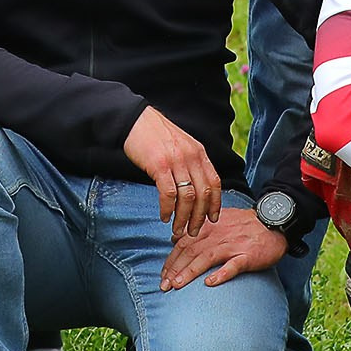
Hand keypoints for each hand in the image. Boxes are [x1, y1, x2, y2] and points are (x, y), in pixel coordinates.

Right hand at [123, 107, 223, 238]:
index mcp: (199, 153)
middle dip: (199, 217)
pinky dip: (168, 209)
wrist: (135, 120)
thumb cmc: (156, 134)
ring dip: (183, 218)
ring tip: (178, 229)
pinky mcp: (160, 166)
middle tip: (193, 231)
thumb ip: (192, 163)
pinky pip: (169, 194)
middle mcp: (191, 157)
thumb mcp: (182, 144)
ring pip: (187, 197)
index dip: (215, 204)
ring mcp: (176, 161)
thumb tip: (197, 187)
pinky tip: (164, 216)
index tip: (212, 219)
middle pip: (203, 194)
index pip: (215, 183)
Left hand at [158, 207, 287, 289]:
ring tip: (177, 285)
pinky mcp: (247, 255)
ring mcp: (233, 245)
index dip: (171, 259)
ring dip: (190, 272)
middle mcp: (217, 235)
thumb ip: (196, 231)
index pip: (183, 243)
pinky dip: (221, 274)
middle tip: (163, 285)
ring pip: (206, 258)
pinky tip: (210, 283)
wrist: (273, 222)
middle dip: (175, 269)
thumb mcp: (217, 221)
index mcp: (209, 227)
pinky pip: (233, 265)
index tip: (162, 275)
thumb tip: (175, 239)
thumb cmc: (244, 225)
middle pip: (191, 251)